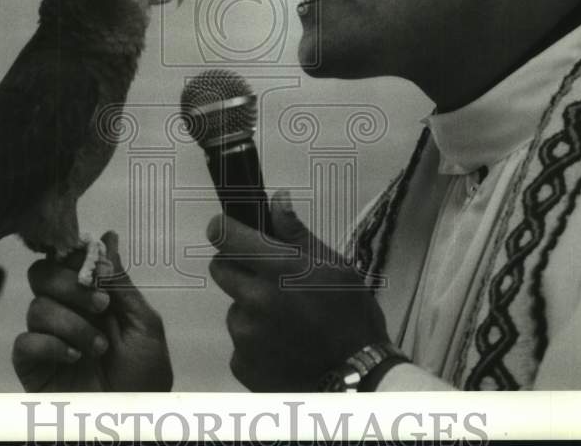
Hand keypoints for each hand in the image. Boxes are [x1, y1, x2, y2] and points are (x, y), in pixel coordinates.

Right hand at [12, 230, 172, 391]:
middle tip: (101, 305)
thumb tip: (108, 238)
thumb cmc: (143, 377)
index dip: (75, 256)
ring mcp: (46, 338)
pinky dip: (51, 345)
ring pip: (37, 307)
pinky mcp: (31, 366)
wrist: (130, 423)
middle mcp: (65, 312)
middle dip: (70, 285)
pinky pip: (24, 342)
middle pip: (42, 274)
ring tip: (99, 348)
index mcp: (91, 297)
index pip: (68, 261)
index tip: (92, 265)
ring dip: (73, 324)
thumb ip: (120, 282)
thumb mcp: (143, 324)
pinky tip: (74, 357)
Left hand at [208, 190, 389, 390]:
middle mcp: (254, 300)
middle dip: (237, 266)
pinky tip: (282, 347)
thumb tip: (277, 200)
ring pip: (233, 307)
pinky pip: (239, 342)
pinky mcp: (241, 363)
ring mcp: (245, 335)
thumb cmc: (352, 316)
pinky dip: (255, 341)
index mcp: (278, 269)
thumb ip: (298, 234)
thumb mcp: (335, 267)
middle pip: (220, 269)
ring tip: (284, 321)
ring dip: (250, 307)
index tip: (229, 230)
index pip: (224, 236)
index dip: (223, 228)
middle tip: (265, 277)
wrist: (359, 380)